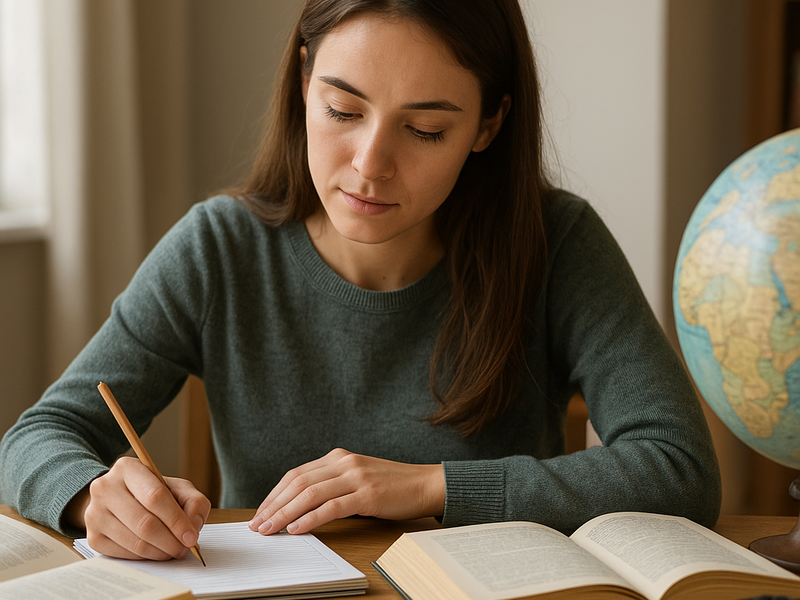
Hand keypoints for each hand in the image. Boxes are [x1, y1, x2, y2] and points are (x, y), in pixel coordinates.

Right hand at [67, 456, 210, 559]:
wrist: (118, 498)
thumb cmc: (151, 492)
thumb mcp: (176, 487)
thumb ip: (193, 501)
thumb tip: (194, 525)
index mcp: (127, 468)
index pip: (155, 496)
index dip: (177, 520)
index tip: (191, 536)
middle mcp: (105, 488)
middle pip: (145, 523)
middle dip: (170, 541)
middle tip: (185, 548)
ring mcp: (95, 513)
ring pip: (135, 542)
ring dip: (160, 552)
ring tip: (174, 550)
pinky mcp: (93, 536)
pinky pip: (124, 554)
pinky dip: (145, 557)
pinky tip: (156, 551)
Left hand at [248, 448, 444, 535]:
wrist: (425, 485)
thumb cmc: (391, 487)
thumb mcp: (356, 479)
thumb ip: (332, 485)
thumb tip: (298, 508)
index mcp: (338, 457)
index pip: (296, 475)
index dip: (274, 495)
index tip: (260, 512)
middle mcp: (344, 463)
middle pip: (298, 483)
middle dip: (273, 505)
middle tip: (257, 525)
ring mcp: (355, 477)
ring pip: (310, 494)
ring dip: (285, 514)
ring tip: (270, 529)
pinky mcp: (367, 494)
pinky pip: (331, 507)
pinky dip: (310, 519)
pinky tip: (296, 529)